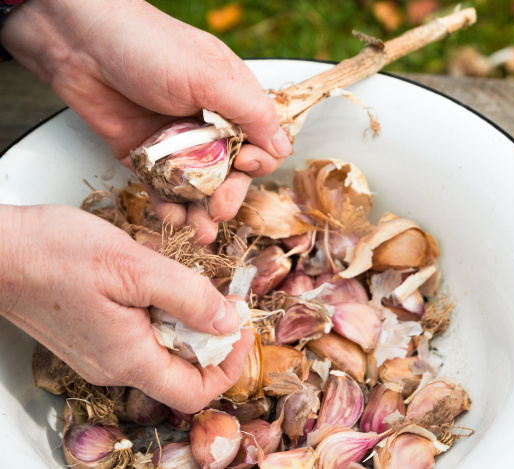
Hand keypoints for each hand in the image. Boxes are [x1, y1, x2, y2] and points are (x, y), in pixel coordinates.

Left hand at [0, 0, 292, 243]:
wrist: (80, 44)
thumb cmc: (148, 46)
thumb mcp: (210, 76)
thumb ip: (251, 113)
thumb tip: (283, 147)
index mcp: (232, 101)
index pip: (261, 144)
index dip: (257, 161)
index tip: (242, 164)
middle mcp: (209, 125)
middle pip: (231, 174)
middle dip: (229, 196)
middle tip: (220, 211)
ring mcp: (177, 144)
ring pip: (198, 188)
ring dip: (201, 213)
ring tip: (199, 232)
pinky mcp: (146, 158)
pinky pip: (163, 190)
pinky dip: (169, 207)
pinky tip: (171, 218)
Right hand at [0, 204, 252, 412]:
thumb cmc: (53, 253)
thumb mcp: (134, 266)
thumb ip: (187, 297)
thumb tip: (230, 321)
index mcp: (128, 358)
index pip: (195, 392)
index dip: (230, 366)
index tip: (243, 328)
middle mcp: (115, 366)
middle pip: (183, 371)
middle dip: (212, 337)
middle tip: (222, 296)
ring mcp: (101, 353)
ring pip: (163, 350)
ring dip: (186, 321)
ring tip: (189, 282)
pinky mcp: (93, 336)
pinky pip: (141, 335)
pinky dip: (161, 313)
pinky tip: (157, 281)